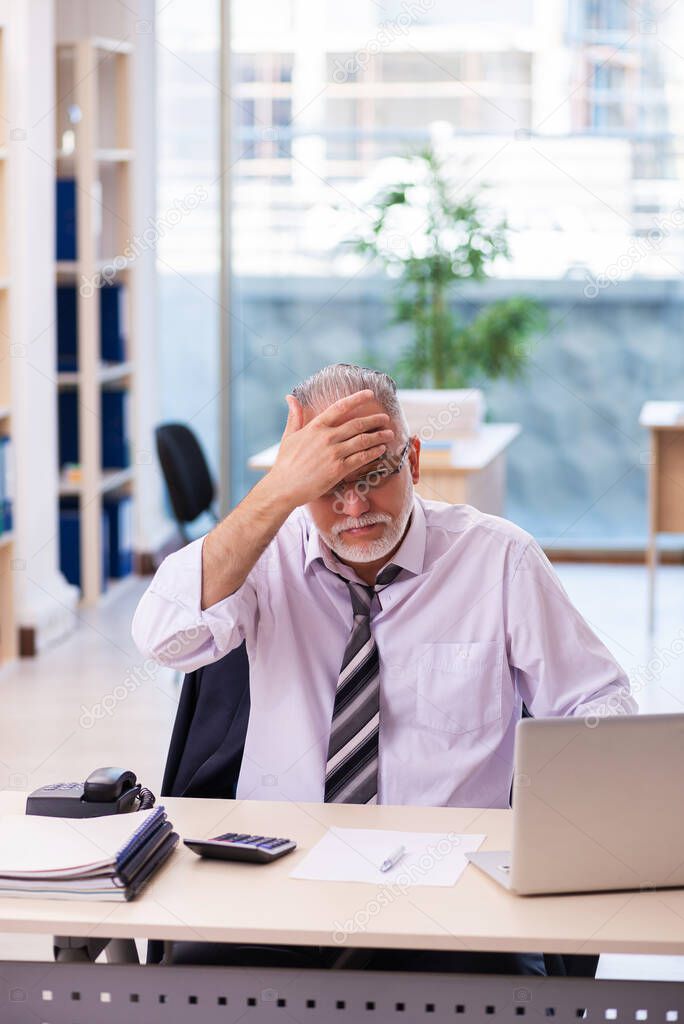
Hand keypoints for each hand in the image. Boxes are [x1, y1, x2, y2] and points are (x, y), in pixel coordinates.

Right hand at [267, 389, 394, 507]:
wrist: (284, 487)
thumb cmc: (285, 462)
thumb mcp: (289, 436)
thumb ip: (295, 416)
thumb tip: (290, 397)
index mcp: (315, 427)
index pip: (340, 407)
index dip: (357, 399)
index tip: (369, 394)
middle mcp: (327, 437)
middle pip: (357, 424)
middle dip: (374, 420)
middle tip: (385, 419)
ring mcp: (334, 453)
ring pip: (362, 441)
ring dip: (378, 436)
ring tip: (389, 434)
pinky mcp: (338, 469)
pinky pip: (361, 458)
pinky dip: (373, 453)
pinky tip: (381, 450)